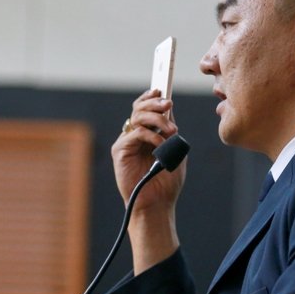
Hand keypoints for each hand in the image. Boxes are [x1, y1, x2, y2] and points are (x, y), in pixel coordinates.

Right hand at [111, 89, 185, 212]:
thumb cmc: (166, 181)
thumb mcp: (174, 150)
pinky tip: (161, 143)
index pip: (144, 108)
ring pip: (137, 117)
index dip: (151, 97)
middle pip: (139, 108)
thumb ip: (170, 130)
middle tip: (168, 104)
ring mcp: (125, 143)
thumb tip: (169, 109)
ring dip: (157, 119)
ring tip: (171, 130)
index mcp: (146, 134)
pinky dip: (151, 135)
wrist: (157, 204)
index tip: (163, 89)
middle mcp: (134, 136)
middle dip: (155, 103)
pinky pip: (135, 134)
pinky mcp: (119, 151)